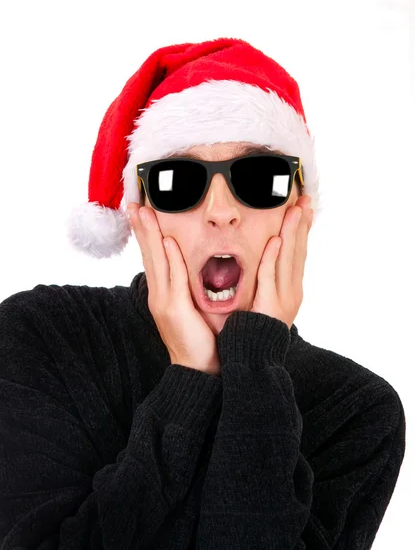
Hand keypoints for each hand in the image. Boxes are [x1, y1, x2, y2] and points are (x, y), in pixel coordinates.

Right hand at [127, 203, 220, 375]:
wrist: (199, 369)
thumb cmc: (199, 338)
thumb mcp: (192, 307)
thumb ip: (187, 286)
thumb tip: (190, 269)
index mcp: (162, 293)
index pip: (152, 257)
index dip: (146, 234)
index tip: (142, 213)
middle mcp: (158, 294)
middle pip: (148, 255)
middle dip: (141, 228)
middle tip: (134, 204)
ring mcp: (163, 302)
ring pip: (155, 261)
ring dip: (149, 235)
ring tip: (142, 212)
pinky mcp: (174, 309)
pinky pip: (173, 278)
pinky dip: (169, 258)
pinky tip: (166, 241)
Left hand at [251, 195, 313, 328]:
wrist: (254, 359)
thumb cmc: (254, 329)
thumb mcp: (267, 302)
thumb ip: (270, 282)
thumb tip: (269, 260)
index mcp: (292, 290)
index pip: (298, 254)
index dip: (302, 230)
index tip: (305, 210)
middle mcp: (292, 292)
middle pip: (298, 251)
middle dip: (302, 224)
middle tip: (305, 200)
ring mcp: (283, 299)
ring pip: (288, 258)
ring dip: (292, 232)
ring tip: (296, 210)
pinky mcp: (269, 306)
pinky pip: (270, 277)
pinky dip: (273, 257)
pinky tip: (275, 240)